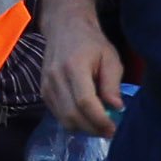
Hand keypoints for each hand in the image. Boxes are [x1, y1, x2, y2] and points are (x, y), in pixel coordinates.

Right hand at [39, 12, 124, 135]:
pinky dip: (73, 122)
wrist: (64, 28)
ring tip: (99, 125)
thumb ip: (112, 84)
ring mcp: (46, 85)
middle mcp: (55, 78)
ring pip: (64, 119)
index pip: (84, 102)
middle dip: (93, 129)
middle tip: (109, 131)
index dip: (99, 120)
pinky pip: (58, 115)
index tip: (114, 129)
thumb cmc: (91, 42)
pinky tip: (86, 118)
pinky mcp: (43, 91)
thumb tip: (116, 108)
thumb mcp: (110, 58)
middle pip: (72, 115)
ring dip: (83, 128)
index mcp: (73, 67)